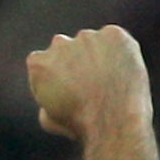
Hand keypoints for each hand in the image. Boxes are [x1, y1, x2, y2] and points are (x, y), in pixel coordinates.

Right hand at [26, 25, 151, 141]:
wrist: (111, 119)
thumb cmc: (79, 124)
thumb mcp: (49, 119)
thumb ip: (46, 98)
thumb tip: (54, 94)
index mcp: (38, 63)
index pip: (42, 62)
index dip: (55, 76)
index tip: (66, 90)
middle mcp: (59, 44)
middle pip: (66, 48)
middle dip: (74, 62)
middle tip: (90, 84)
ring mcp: (87, 37)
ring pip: (92, 43)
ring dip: (97, 56)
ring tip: (110, 81)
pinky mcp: (112, 34)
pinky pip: (115, 40)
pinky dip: (119, 52)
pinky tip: (122, 73)